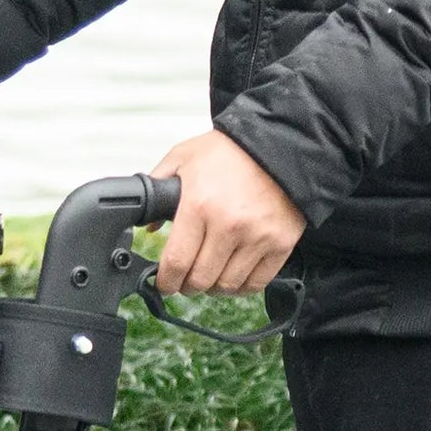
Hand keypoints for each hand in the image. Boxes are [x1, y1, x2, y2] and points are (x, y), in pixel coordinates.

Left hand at [150, 130, 305, 295]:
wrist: (280, 143)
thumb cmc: (232, 151)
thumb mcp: (184, 157)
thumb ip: (159, 186)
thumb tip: (149, 225)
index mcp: (199, 205)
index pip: (176, 262)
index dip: (166, 281)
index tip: (164, 283)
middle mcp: (229, 225)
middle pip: (200, 280)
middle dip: (187, 285)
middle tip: (186, 279)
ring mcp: (257, 237)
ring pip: (227, 286)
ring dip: (214, 287)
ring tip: (210, 275)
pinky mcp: (280, 243)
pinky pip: (256, 284)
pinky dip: (241, 287)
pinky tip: (234, 274)